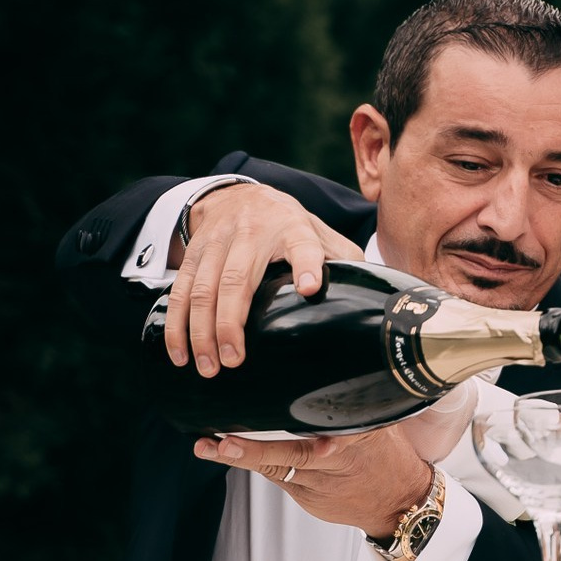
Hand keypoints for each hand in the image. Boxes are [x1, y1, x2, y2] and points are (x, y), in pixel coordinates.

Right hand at [167, 184, 363, 377]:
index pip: (305, 244)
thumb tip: (384, 302)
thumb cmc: (293, 228)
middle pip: (237, 278)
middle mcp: (252, 233)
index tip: (310, 286)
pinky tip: (178, 352)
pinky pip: (179, 289)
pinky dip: (176, 323)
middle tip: (233, 361)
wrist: (241, 194)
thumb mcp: (325, 236)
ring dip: (200, 330)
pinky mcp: (194, 252)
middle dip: (231, 322)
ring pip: (202, 287)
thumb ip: (348, 263)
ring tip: (206, 367)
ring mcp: (218, 241)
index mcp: (294, 228)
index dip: (308, 264)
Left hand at [197, 427, 432, 540]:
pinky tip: (220, 451)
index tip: (282, 419)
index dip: (305, 426)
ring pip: (277, 467)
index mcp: (358, 434)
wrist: (400, 501)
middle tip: (224, 443)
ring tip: (211, 448)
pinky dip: (250, 462)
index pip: (326, 422)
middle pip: (292, 454)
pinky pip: (276, 476)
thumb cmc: (386, 455)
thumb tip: (320, 367)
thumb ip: (349, 404)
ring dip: (242, 457)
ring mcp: (321, 481)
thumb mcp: (379, 424)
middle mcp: (336, 459)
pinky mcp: (309, 495)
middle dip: (256, 450)